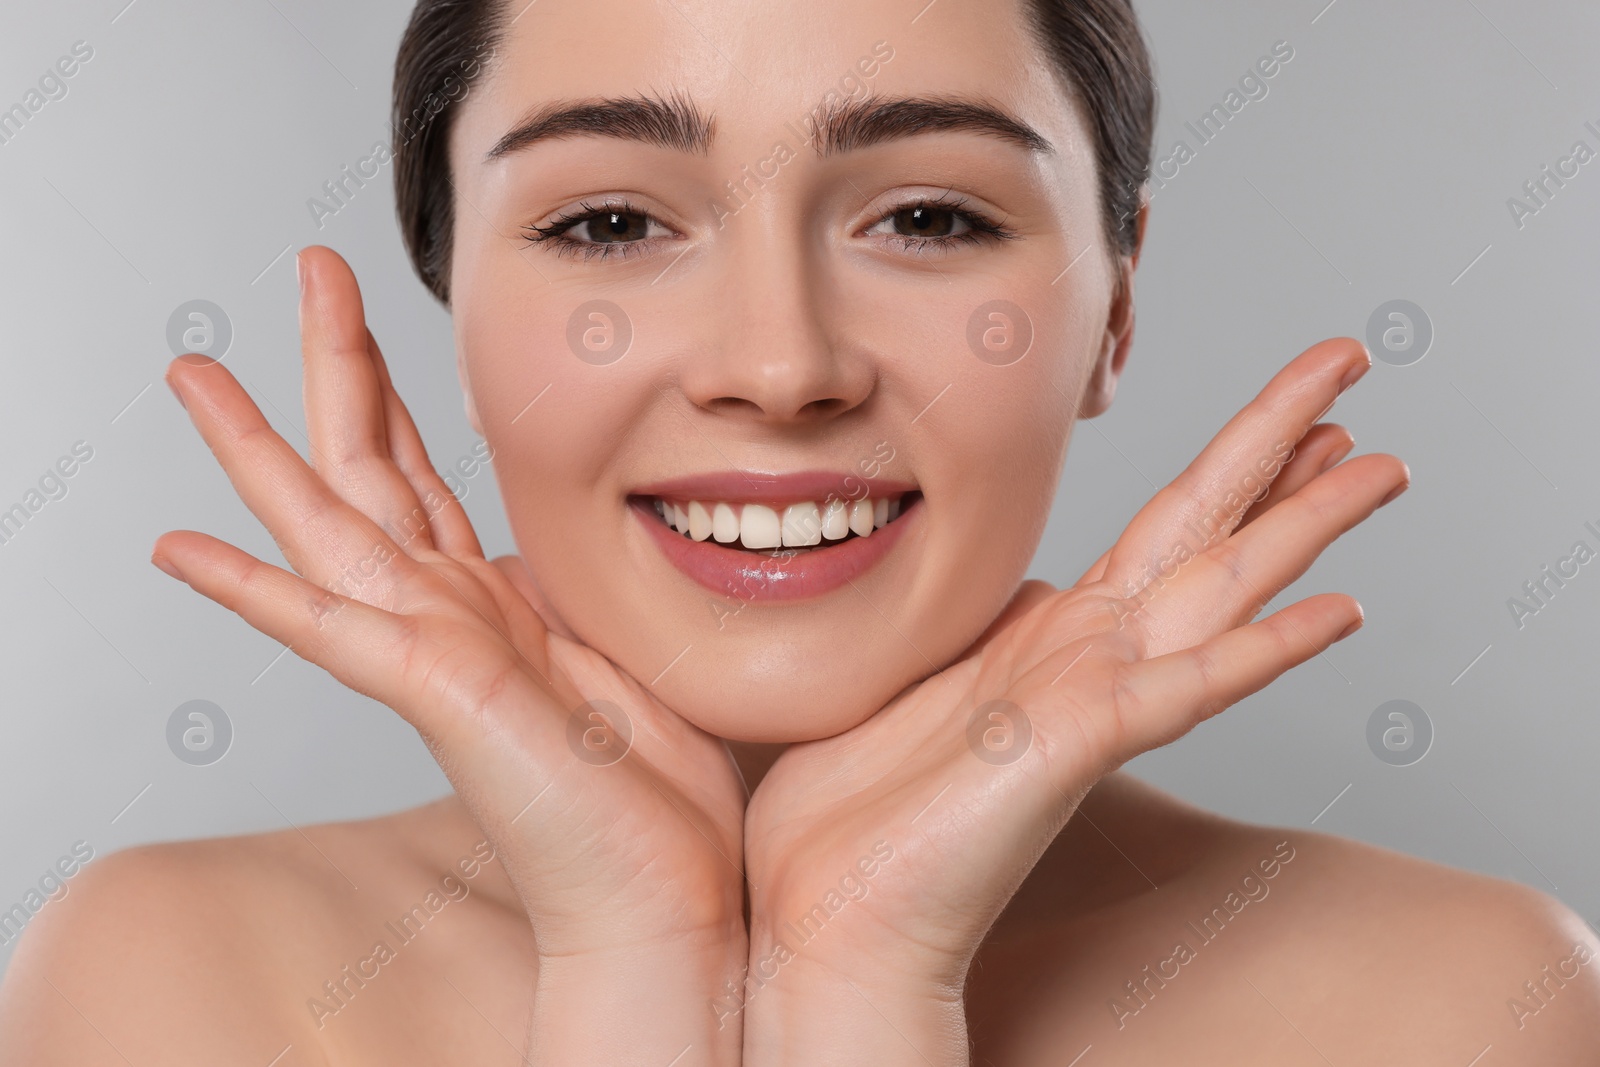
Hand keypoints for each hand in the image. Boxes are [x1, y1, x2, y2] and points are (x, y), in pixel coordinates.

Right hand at [153, 246, 746, 1061]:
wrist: (664, 897)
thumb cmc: (651, 793)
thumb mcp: (619, 649)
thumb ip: (573, 595)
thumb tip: (561, 556)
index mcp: (491, 602)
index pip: (423, 476)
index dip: (392, 393)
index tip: (366, 320)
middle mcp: (449, 616)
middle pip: (368, 467)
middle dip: (334, 363)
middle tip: (306, 268)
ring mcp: (433, 653)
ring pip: (329, 525)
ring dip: (259, 448)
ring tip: (193, 375)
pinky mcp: (439, 694)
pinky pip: (329, 629)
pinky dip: (253, 589)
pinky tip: (182, 550)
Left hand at [739, 337, 1404, 1063]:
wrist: (826, 919)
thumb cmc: (854, 812)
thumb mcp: (917, 673)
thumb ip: (979, 624)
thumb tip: (1021, 582)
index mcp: (1053, 636)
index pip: (1165, 529)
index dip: (1232, 464)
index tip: (1292, 416)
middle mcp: (1089, 657)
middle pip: (1209, 528)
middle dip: (1283, 444)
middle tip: (1351, 367)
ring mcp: (1092, 697)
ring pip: (1222, 586)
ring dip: (1304, 522)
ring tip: (1384, 462)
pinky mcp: (1075, 741)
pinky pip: (1188, 686)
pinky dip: (1265, 648)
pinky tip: (1338, 611)